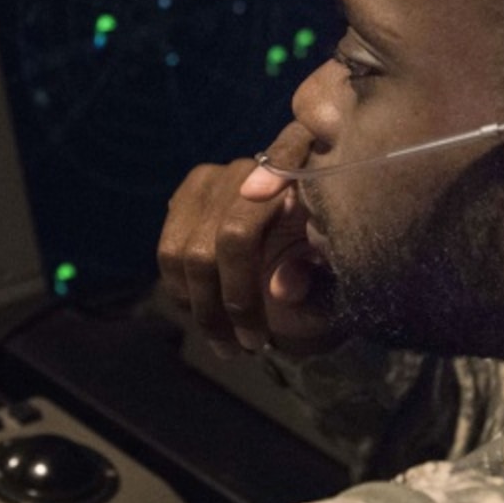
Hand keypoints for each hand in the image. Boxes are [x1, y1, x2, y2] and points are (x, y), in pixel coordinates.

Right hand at [156, 122, 336, 357]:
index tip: (263, 201)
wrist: (295, 267)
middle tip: (251, 344)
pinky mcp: (185, 199)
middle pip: (231, 234)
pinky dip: (184, 295)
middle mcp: (254, 164)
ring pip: (190, 250)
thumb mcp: (334, 279)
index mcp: (306, 169)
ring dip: (205, 308)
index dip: (275, 172)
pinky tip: (207, 320)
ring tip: (228, 344)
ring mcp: (213, 179)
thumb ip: (316, 279)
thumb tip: (280, 287)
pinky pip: (169, 253)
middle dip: (237, 299)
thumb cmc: (324, 271)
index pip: (287, 158)